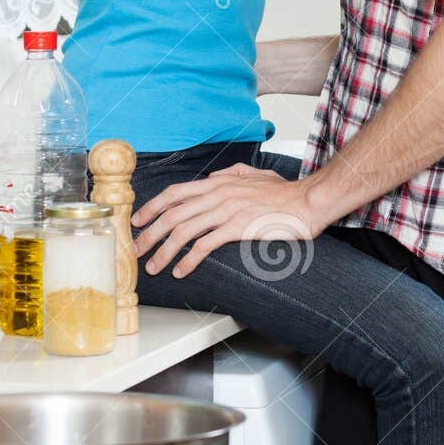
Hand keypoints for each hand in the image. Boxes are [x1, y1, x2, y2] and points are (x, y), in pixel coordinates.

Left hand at [131, 163, 320, 278]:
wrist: (307, 202)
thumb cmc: (285, 193)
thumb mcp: (254, 174)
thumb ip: (231, 173)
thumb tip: (214, 174)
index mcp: (219, 181)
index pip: (175, 193)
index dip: (152, 207)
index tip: (137, 221)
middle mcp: (218, 193)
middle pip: (172, 214)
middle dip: (149, 234)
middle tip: (136, 250)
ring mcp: (226, 210)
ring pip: (183, 231)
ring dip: (164, 251)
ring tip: (154, 266)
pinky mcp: (237, 227)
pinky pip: (204, 245)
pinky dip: (188, 259)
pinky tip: (181, 270)